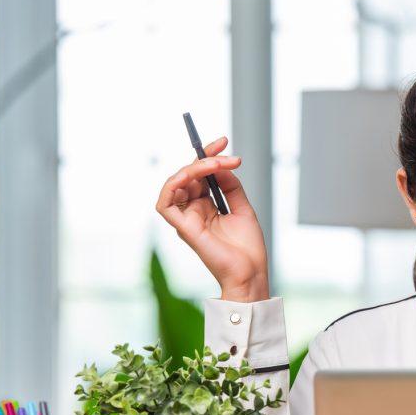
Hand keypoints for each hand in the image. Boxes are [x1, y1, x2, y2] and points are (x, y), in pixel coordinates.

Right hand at [156, 136, 269, 301]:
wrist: (250, 272)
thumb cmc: (247, 248)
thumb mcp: (242, 207)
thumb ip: (230, 185)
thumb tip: (220, 165)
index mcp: (206, 207)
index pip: (200, 175)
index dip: (208, 156)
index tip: (224, 142)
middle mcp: (193, 211)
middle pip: (188, 175)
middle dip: (205, 157)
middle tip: (225, 150)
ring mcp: (186, 218)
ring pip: (176, 183)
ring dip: (194, 167)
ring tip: (216, 164)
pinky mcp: (182, 227)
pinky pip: (165, 202)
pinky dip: (174, 184)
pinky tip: (194, 174)